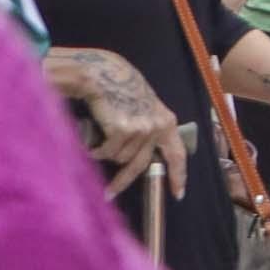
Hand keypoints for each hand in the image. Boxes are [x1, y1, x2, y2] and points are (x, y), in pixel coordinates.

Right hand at [70, 55, 189, 197]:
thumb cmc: (122, 91)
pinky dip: (96, 151)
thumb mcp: (145, 110)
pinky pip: (107, 153)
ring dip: (108, 153)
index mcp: (166, 122)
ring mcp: (141, 129)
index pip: (177, 154)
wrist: (105, 75)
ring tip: (99, 140)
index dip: (178, 175)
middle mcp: (157, 127)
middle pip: (142, 165)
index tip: (178, 194)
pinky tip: (91, 143)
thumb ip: (149, 131)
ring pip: (121, 158)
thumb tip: (144, 158)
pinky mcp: (123, 130)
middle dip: (124, 181)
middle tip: (110, 193)